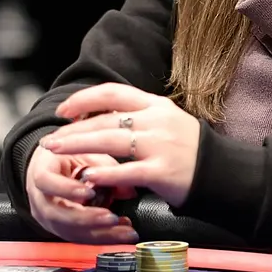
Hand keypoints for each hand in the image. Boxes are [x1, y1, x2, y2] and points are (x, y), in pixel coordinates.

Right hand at [25, 146, 138, 244]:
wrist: (53, 167)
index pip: (45, 181)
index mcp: (40, 170)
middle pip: (56, 214)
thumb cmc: (69, 154)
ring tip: (123, 230)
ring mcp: (47, 217)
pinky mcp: (59, 229)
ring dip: (98, 233)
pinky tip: (119, 233)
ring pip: (68, 231)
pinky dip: (100, 238)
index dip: (66, 189)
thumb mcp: (86, 151)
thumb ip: (105, 167)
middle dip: (86, 218)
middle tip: (112, 218)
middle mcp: (39, 198)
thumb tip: (130, 190)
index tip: (90, 191)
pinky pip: (77, 238)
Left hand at [39, 84, 201, 207]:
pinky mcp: (162, 171)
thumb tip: (99, 116)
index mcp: (155, 105)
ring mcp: (160, 145)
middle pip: (105, 120)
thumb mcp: (165, 122)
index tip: (63, 111)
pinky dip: (105, 174)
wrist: (221, 173)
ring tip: (56, 152)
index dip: (84, 100)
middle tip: (50, 140)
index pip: (112, 93)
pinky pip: (127, 171)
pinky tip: (87, 178)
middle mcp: (156, 121)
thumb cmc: (189, 150)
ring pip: (110, 141)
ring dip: (79, 146)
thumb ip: (136, 117)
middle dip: (73, 129)